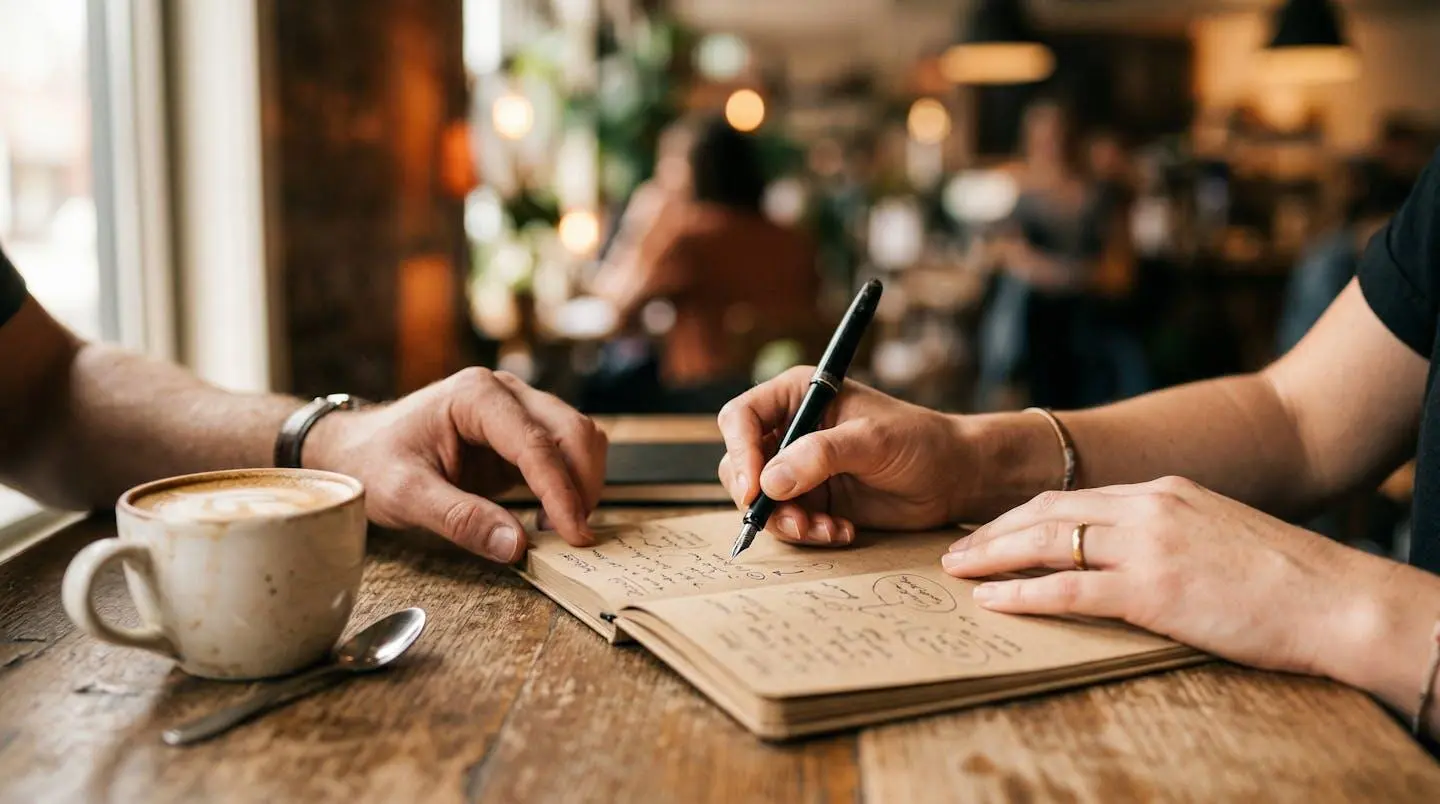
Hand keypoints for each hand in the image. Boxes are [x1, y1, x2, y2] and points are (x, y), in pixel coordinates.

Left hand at [305, 368, 605, 562]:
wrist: (358, 448)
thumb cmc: (374, 463)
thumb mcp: (405, 495)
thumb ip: (460, 520)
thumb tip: (517, 547)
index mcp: (475, 396)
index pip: (536, 443)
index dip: (562, 491)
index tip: (574, 534)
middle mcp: (505, 393)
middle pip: (573, 431)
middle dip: (583, 485)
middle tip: (575, 538)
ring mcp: (518, 409)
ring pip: (579, 439)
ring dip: (582, 483)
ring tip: (556, 528)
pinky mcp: (522, 434)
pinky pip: (565, 454)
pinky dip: (571, 485)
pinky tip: (550, 517)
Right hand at [716, 367, 970, 545]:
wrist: (952, 478)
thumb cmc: (919, 442)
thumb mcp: (871, 440)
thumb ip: (821, 455)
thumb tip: (769, 482)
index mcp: (797, 396)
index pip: (741, 418)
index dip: (740, 452)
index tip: (755, 489)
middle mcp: (790, 430)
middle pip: (740, 464)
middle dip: (760, 499)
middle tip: (794, 521)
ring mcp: (798, 468)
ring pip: (761, 500)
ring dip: (786, 523)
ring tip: (826, 531)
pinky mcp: (812, 500)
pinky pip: (788, 522)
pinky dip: (807, 533)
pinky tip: (842, 533)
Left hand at [940, 476, 1385, 675]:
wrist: (1334, 597)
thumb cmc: (1281, 575)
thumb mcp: (1214, 531)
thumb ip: (1165, 530)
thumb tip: (1124, 552)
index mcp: (1160, 492)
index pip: (1069, 496)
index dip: (1019, 514)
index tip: (986, 529)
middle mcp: (1147, 507)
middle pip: (1045, 510)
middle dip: (992, 530)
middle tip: (951, 549)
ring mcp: (1148, 546)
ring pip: (1048, 542)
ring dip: (993, 556)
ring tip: (956, 570)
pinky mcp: (1153, 589)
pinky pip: (1069, 590)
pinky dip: (1023, 593)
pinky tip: (991, 600)